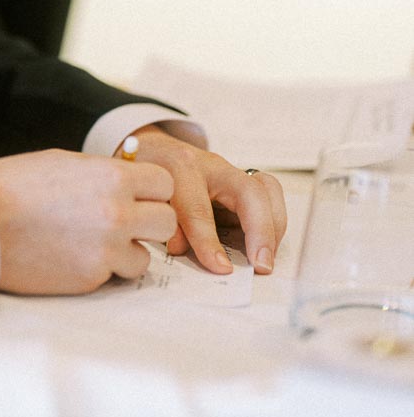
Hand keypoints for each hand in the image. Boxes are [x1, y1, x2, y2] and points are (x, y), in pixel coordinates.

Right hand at [0, 149, 176, 295]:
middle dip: (148, 222)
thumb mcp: (63, 162)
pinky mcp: (90, 278)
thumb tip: (128, 179)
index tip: (138, 195)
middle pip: (166, 221)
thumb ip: (103, 172)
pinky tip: (76, 256)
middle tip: (125, 222)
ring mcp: (105, 249)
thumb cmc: (13, 186)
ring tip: (96, 242)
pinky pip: (115, 276)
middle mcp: (116, 212)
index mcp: (111, 177)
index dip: (152, 189)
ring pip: (145, 257)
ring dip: (128, 251)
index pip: (165, 183)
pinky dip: (103, 270)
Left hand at [127, 126, 286, 274]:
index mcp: (180, 168)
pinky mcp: (242, 179)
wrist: (153, 149)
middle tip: (261, 265)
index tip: (221, 268)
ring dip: (273, 226)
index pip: (197, 208)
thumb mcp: (143, 195)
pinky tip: (265, 244)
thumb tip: (180, 248)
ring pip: (268, 188)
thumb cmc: (146, 173)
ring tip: (266, 257)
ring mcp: (231, 170)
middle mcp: (211, 165)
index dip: (209, 241)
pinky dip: (273, 220)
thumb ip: (162, 222)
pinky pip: (269, 194)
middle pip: (249, 192)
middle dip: (260, 231)